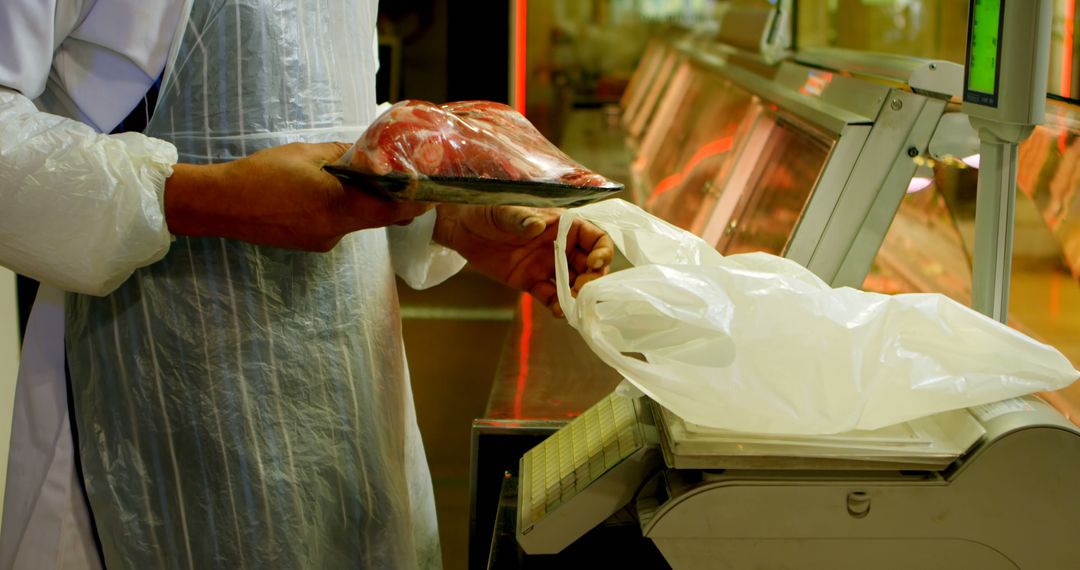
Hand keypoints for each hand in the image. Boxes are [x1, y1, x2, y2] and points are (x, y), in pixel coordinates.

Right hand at [164, 142, 429, 250]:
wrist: (222, 205)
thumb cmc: (262, 174)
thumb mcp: (306, 153)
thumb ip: (343, 154)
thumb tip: (368, 153)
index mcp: (340, 206)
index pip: (394, 209)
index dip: (417, 201)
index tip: (430, 189)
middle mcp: (337, 230)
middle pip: (380, 217)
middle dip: (393, 200)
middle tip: (401, 179)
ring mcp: (323, 241)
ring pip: (358, 221)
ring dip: (363, 204)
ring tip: (353, 179)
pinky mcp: (311, 244)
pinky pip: (337, 226)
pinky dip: (341, 211)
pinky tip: (321, 194)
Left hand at [433, 204, 613, 315]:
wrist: (461, 228)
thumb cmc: (486, 210)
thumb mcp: (503, 210)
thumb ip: (521, 218)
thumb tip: (537, 227)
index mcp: (562, 224)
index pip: (596, 237)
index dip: (602, 251)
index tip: (594, 264)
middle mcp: (560, 246)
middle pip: (590, 265)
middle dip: (592, 280)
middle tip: (583, 291)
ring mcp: (547, 265)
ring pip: (573, 284)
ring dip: (577, 296)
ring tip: (572, 306)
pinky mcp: (531, 282)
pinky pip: (551, 296)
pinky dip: (557, 306)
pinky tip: (558, 312)